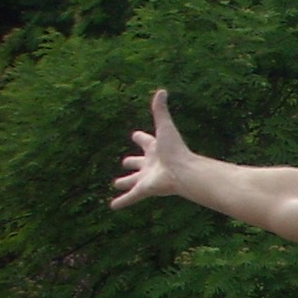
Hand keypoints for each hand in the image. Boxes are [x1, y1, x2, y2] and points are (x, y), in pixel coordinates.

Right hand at [112, 89, 195, 207]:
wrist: (184, 172)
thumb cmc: (176, 150)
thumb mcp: (165, 127)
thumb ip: (160, 110)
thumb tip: (161, 90)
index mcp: (155, 149)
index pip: (145, 141)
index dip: (141, 138)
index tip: (136, 135)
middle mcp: (150, 164)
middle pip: (138, 163)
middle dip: (131, 163)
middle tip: (125, 163)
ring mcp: (147, 178)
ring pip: (133, 181)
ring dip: (125, 183)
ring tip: (117, 184)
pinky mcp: (144, 189)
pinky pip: (131, 197)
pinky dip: (122, 202)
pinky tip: (113, 207)